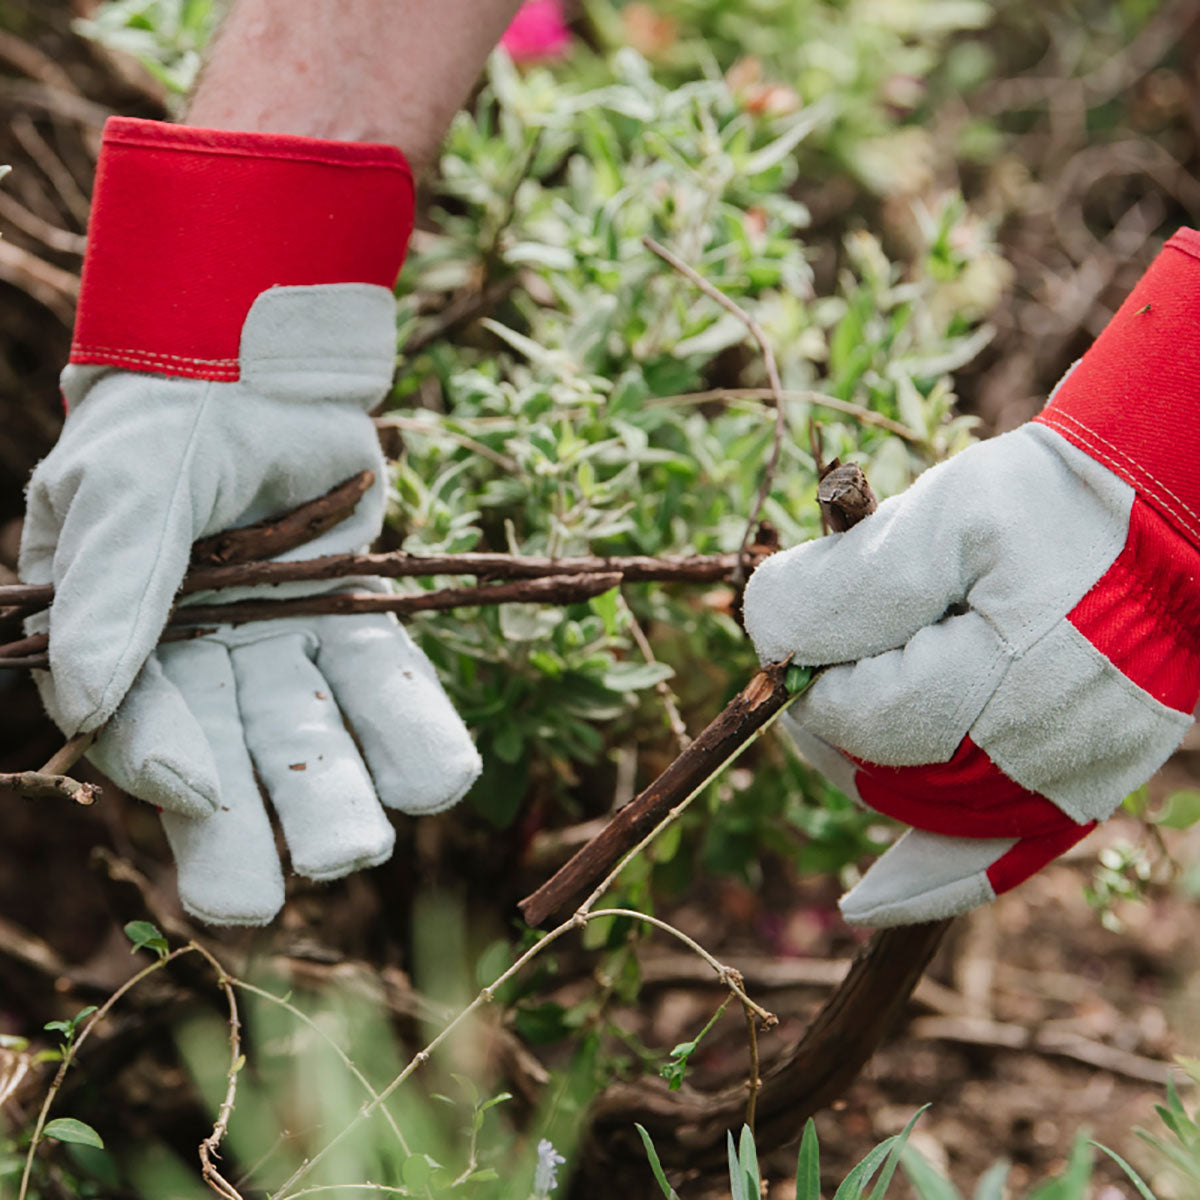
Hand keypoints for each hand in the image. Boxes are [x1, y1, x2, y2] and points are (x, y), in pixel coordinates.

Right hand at [19, 119, 480, 925]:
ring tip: (365, 848)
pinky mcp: (357, 623)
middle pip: (235, 761)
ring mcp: (288, 650)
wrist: (255, 370)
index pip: (144, 726)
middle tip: (283, 890)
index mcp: (130, 650)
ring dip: (344, 790)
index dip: (168, 762)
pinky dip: (414, 727)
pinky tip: (447, 775)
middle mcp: (211, 668)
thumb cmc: (166, 426)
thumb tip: (74, 701)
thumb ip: (108, 588)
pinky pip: (387, 682)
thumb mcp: (122, 491)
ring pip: (317, 735)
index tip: (202, 794)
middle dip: (256, 826)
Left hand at [744, 230, 1199, 926]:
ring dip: (861, 773)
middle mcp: (1045, 751)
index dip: (810, 683)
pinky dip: (925, 880)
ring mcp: (1071, 781)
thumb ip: (852, 583)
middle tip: (804, 672)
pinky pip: (996, 862)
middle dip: (825, 724)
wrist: (1163, 515)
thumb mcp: (943, 517)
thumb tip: (767, 637)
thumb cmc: (1048, 505)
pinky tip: (865, 902)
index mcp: (1009, 675)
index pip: (864, 715)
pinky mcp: (1085, 788)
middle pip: (886, 773)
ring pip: (926, 816)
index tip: (793, 631)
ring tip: (830, 721)